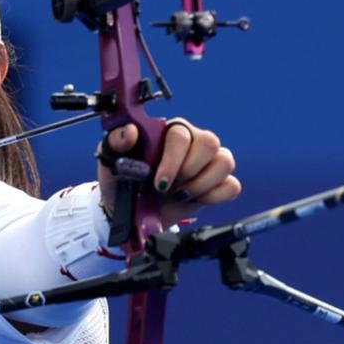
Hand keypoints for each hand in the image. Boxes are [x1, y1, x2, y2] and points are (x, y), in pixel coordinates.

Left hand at [97, 118, 239, 229]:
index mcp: (168, 131)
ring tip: (180, 195)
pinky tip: (193, 200)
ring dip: (201, 185)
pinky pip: (232, 186)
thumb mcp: (111, 160)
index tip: (159, 184)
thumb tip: (130, 131)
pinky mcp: (218, 183)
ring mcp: (208, 162)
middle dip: (189, 171)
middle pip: (210, 142)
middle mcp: (192, 141)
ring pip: (225, 162)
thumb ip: (116, 141)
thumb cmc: (123, 181)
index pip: (181, 135)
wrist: (132, 213)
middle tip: (169, 189)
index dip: (173, 160)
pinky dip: (214, 197)